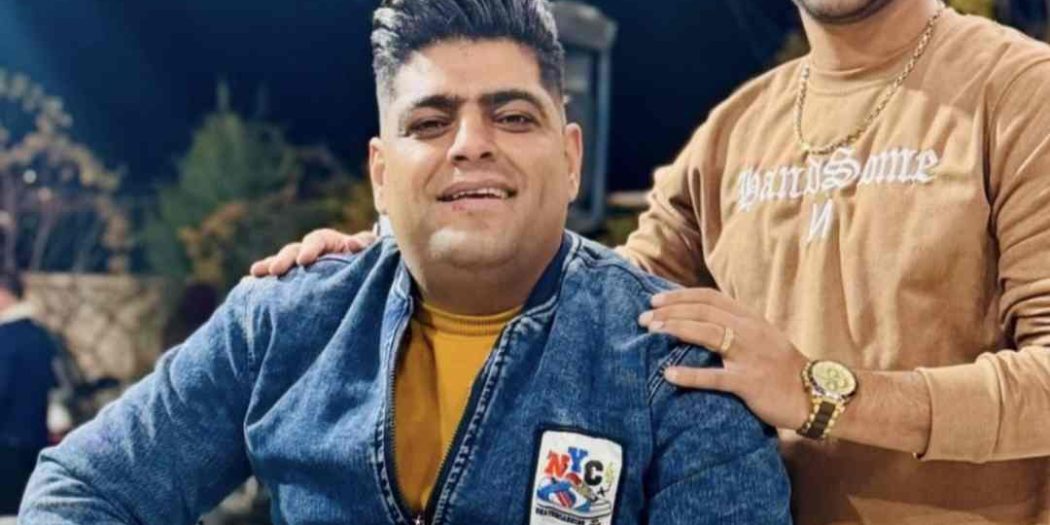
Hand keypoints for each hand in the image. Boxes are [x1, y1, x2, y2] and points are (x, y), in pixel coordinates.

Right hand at [249, 229, 376, 276]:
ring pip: (282, 263)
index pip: (317, 240)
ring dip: (269, 266)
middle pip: (293, 250)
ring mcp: (298, 266)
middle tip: (276, 270)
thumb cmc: (366, 261)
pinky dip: (264, 279)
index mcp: (327, 241)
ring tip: (256, 273)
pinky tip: (250, 282)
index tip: (304, 260)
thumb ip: (365, 245)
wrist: (361, 274)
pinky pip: (276, 278)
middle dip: (284, 259)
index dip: (310, 248)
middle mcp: (309, 251)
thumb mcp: (369, 251)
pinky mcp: (293, 281)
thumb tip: (352, 244)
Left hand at [639, 287, 810, 430]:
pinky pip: (716, 377)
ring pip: (709, 334)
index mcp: (750, 318)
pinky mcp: (750, 382)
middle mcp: (749, 331)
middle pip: (704, 311)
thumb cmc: (781, 367)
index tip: (655, 300)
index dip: (680, 296)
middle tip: (644, 318)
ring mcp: (750, 355)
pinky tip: (669, 374)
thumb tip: (698, 320)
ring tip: (652, 331)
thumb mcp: (761, 337)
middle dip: (671, 311)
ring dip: (677, 329)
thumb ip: (734, 326)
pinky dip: (690, 375)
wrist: (813, 395)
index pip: (709, 297)